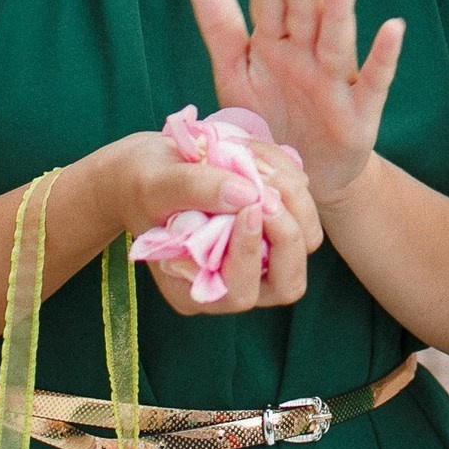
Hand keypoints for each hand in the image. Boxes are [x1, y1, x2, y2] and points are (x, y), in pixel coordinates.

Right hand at [95, 130, 319, 316]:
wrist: (149, 168)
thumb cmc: (142, 184)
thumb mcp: (156, 184)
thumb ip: (195, 189)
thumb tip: (247, 194)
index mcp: (195, 289)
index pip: (240, 293)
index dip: (250, 252)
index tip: (248, 204)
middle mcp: (232, 281)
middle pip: (288, 282)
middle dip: (287, 233)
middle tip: (267, 188)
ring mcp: (258, 255)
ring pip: (305, 241)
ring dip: (292, 197)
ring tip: (257, 162)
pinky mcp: (274, 224)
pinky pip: (302, 206)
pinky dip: (288, 175)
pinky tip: (256, 155)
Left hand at [188, 0, 404, 208]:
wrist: (298, 179)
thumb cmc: (268, 117)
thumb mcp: (236, 73)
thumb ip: (221, 25)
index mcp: (274, 46)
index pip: (270, 8)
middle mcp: (307, 56)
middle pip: (304, 15)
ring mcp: (335, 81)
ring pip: (336, 40)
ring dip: (339, 9)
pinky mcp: (360, 111)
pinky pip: (374, 81)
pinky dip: (384, 56)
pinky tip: (393, 28)